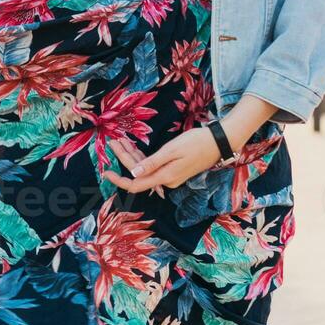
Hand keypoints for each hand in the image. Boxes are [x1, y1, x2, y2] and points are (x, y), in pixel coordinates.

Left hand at [103, 126, 230, 193]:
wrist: (218, 142)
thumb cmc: (196, 143)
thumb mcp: (172, 150)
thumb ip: (152, 163)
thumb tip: (134, 174)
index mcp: (164, 176)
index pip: (136, 184)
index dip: (119, 180)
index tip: (106, 174)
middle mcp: (166, 179)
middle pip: (139, 172)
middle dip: (124, 157)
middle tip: (112, 142)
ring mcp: (170, 175)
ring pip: (145, 167)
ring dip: (132, 155)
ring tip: (118, 140)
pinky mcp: (173, 169)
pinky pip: (153, 165)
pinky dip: (142, 156)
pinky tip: (133, 146)